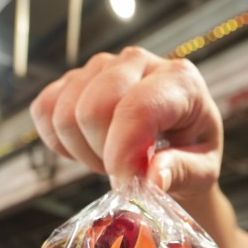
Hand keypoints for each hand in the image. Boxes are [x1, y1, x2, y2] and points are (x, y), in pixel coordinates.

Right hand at [30, 46, 223, 201]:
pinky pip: (44, 110)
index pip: (136, 109)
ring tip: (113, 159)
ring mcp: (101, 65)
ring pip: (65, 113)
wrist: (180, 138)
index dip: (123, 155)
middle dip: (104, 154)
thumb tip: (152, 178)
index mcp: (179, 80)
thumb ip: (181, 171)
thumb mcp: (203, 169)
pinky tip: (90, 148)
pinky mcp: (73, 78)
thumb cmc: (193, 151)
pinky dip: (60, 141)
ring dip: (84, 151)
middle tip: (125, 174)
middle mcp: (138, 61)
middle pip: (93, 108)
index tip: (128, 186)